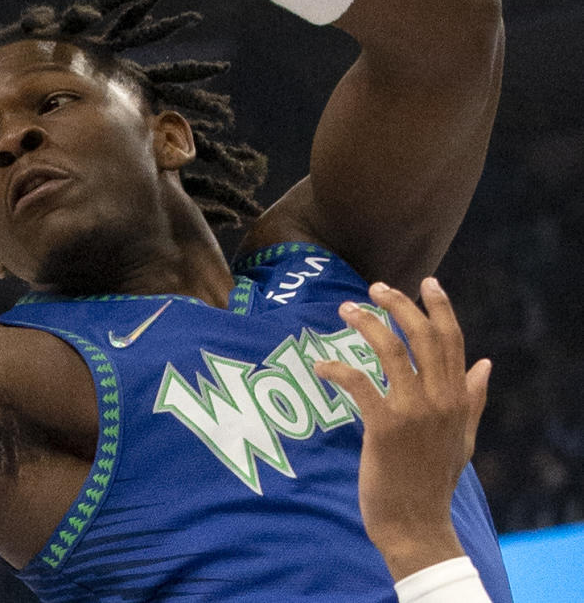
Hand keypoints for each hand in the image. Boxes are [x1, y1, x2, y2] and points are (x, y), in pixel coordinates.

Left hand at [314, 279, 490, 580]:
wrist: (415, 523)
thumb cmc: (434, 479)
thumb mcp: (463, 437)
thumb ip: (473, 398)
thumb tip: (485, 363)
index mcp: (457, 398)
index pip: (453, 340)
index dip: (440, 307)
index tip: (426, 282)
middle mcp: (439, 399)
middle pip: (422, 335)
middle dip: (399, 304)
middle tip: (374, 288)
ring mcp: (412, 412)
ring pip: (390, 349)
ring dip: (365, 323)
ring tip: (345, 309)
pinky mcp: (383, 426)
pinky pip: (358, 382)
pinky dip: (336, 367)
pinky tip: (321, 364)